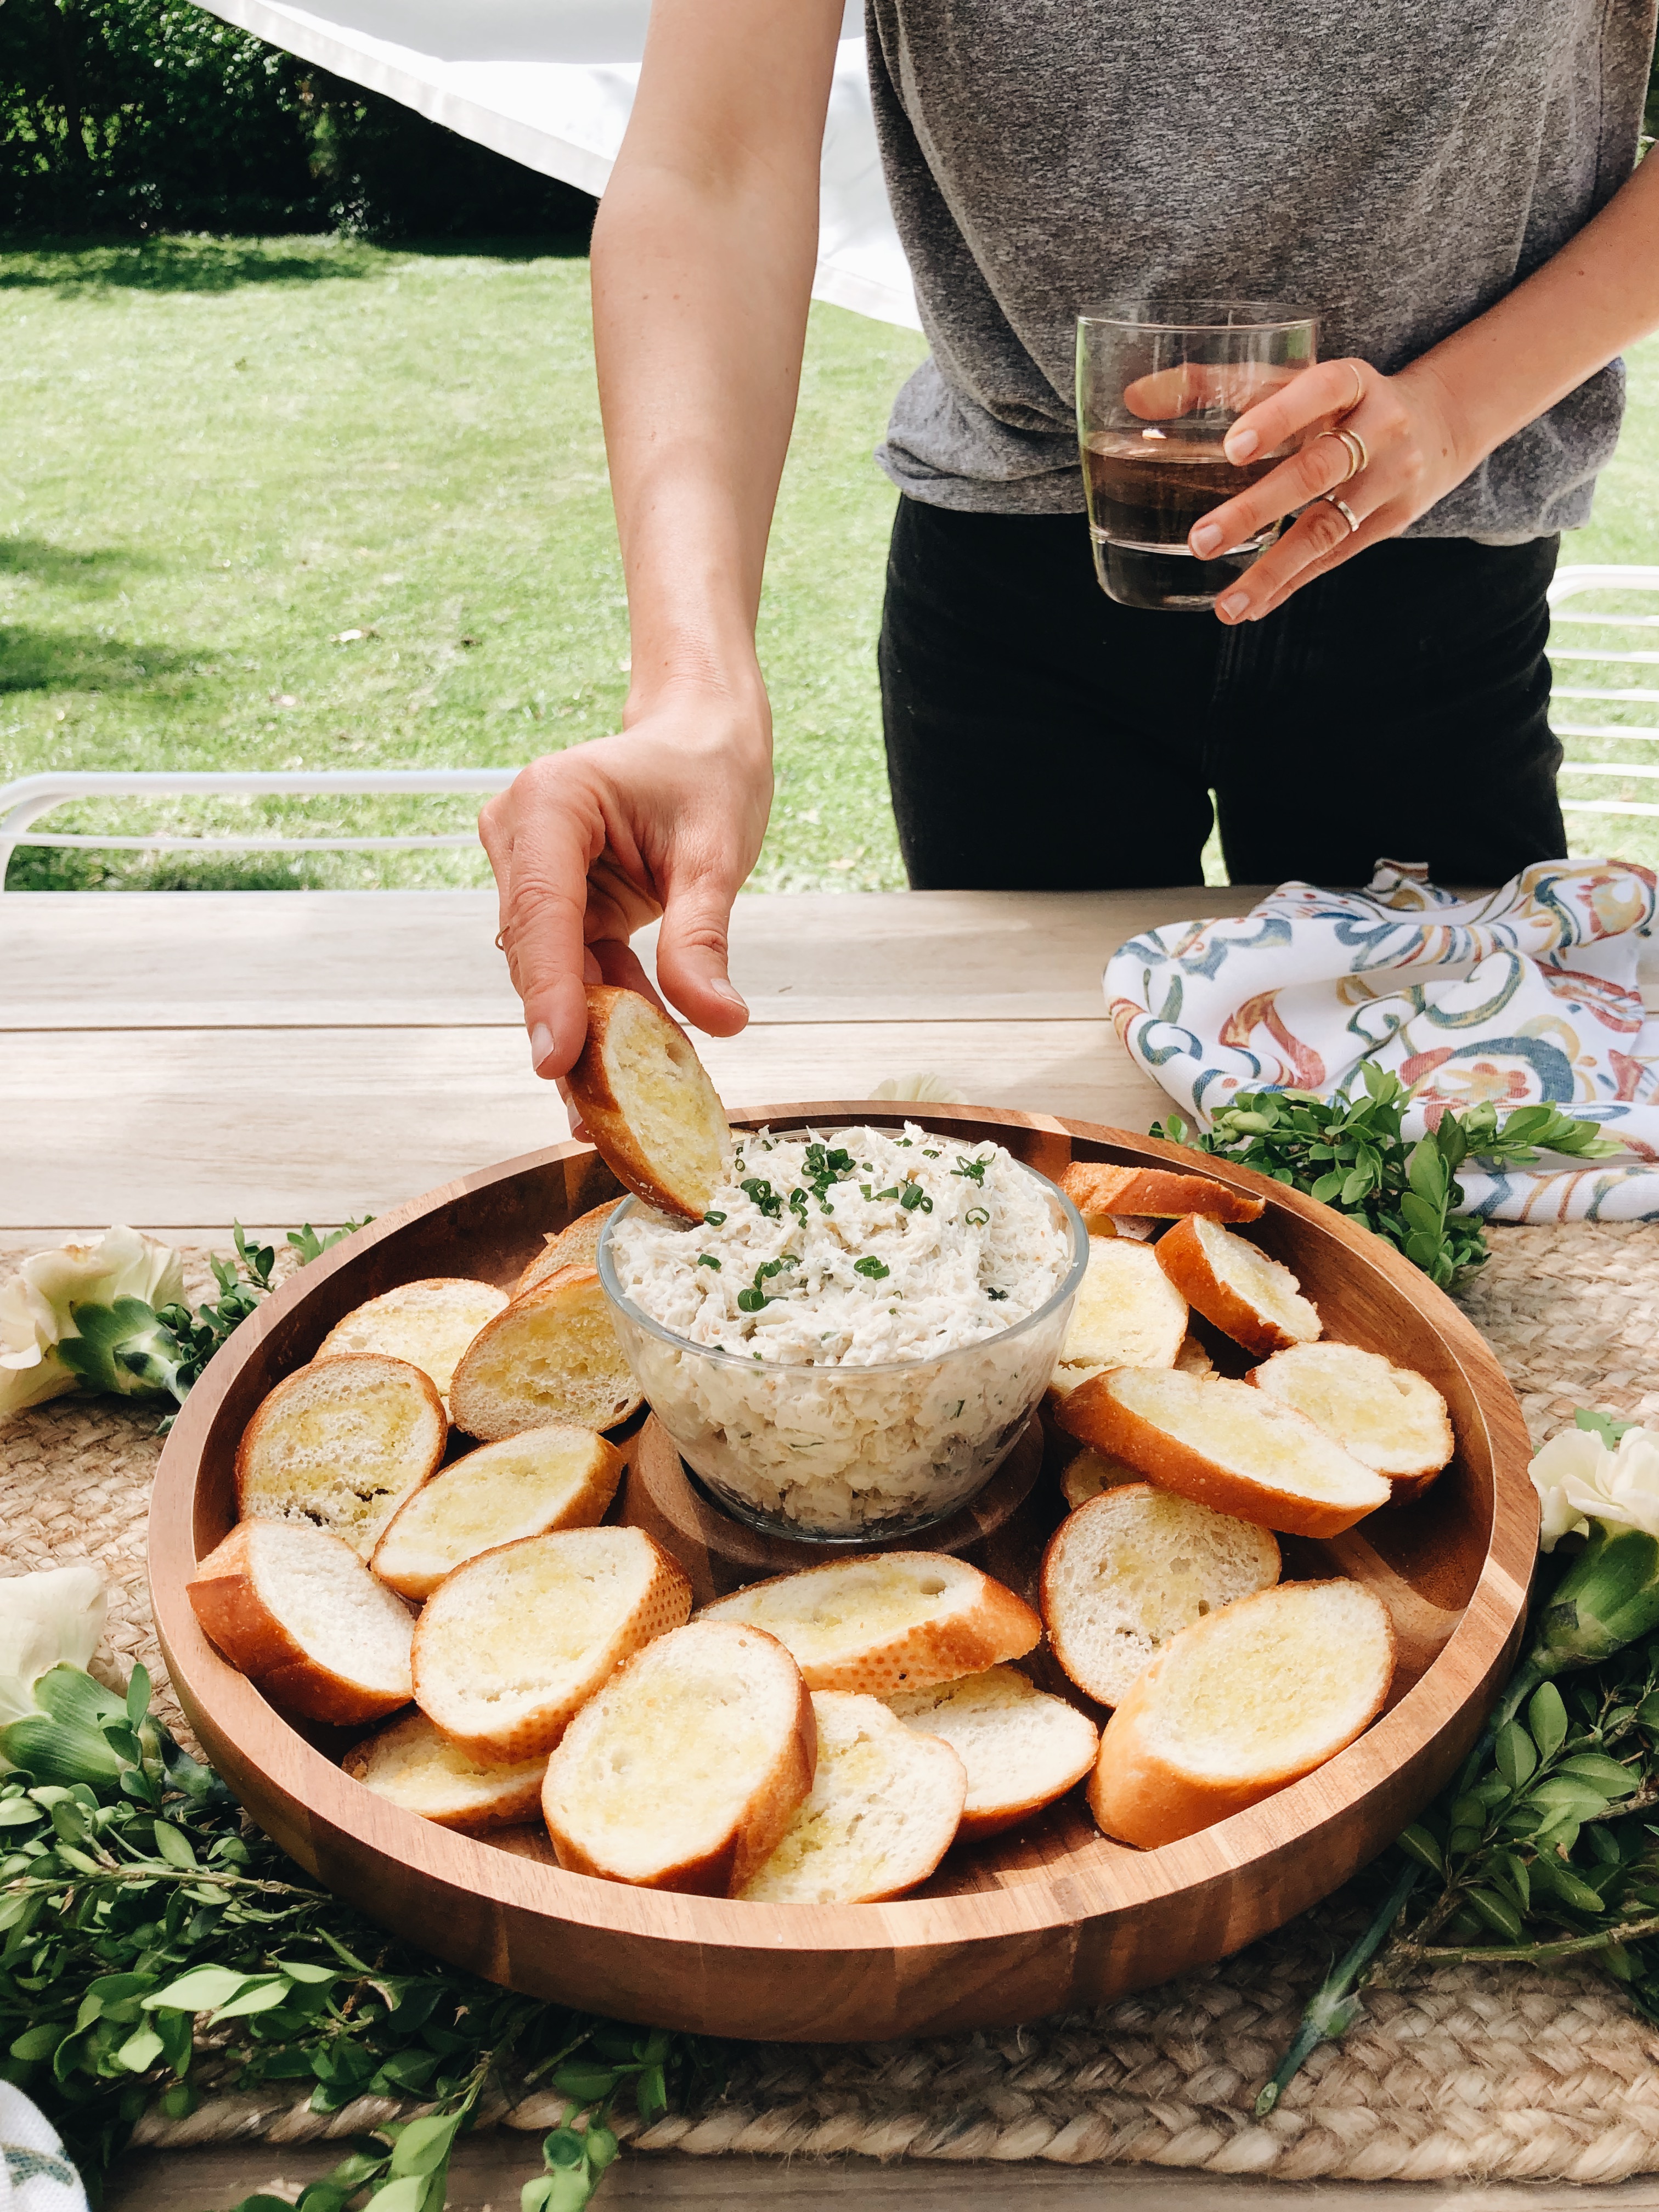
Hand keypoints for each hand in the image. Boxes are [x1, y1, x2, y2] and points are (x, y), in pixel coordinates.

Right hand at [478, 685, 772, 1079]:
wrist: (700, 741)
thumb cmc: (706, 774)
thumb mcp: (716, 854)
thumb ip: (703, 938)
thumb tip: (715, 1020)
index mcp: (550, 804)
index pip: (541, 914)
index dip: (549, 994)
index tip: (558, 1060)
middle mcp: (521, 836)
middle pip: (536, 954)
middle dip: (569, 1030)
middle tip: (598, 1113)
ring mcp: (529, 871)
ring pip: (551, 973)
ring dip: (588, 1033)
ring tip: (616, 1111)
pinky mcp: (553, 903)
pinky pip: (574, 971)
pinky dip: (605, 1014)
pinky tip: (630, 1067)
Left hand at [1181, 356, 1464, 623]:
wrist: (1440, 422)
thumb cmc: (1340, 400)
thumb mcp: (1296, 379)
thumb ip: (1217, 384)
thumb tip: (1135, 398)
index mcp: (1354, 381)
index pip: (1320, 389)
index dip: (1277, 417)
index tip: (1232, 449)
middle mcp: (1380, 427)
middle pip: (1317, 470)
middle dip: (1256, 509)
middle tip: (1201, 541)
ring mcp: (1390, 478)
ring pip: (1326, 528)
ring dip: (1271, 570)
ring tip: (1225, 605)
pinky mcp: (1391, 521)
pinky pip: (1335, 558)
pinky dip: (1290, 584)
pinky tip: (1252, 606)